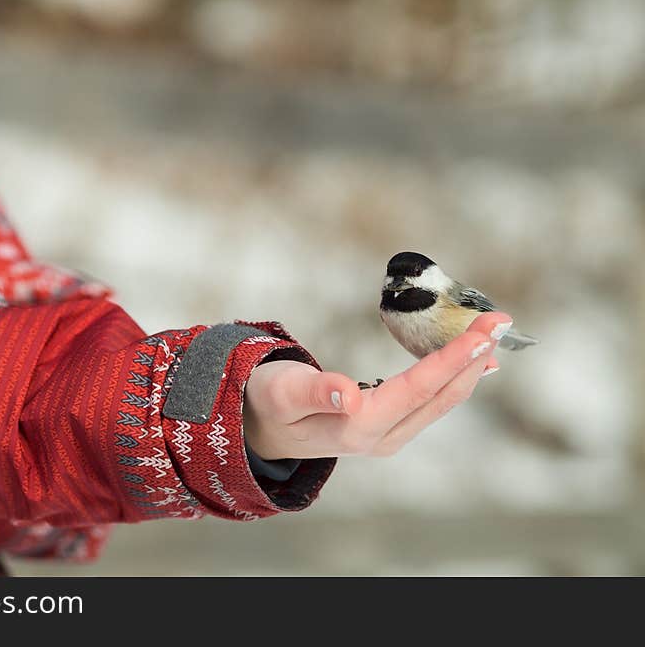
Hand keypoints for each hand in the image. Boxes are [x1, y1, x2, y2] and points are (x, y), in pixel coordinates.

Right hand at [243, 312, 510, 460]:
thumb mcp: (281, 393)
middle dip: (473, 357)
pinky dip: (451, 377)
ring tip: (491, 337)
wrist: (258, 429)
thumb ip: (312, 392)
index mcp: (360, 427)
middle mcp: (382, 437)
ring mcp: (387, 435)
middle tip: (499, 320)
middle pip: (439, 396)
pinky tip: (466, 363)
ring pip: (439, 401)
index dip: (453, 357)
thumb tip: (348, 393)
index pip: (418, 388)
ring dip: (468, 368)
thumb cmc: (267, 403)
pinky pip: (429, 401)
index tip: (483, 330)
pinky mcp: (386, 427)